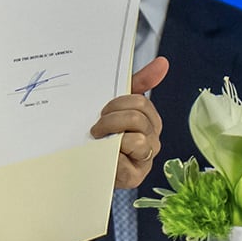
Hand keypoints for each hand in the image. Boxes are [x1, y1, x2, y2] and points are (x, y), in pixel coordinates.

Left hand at [92, 56, 169, 190]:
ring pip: (135, 138)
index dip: (117, 104)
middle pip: (137, 118)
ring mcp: (145, 160)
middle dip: (111, 120)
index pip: (141, 103)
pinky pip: (125, 161)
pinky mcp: (134, 178)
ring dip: (110, 137)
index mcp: (150, 122)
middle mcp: (152, 140)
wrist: (79, 169)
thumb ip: (137, 83)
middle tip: (95, 129)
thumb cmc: (99, 135)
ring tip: (97, 142)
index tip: (101, 111)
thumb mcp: (113, 107)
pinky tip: (101, 157)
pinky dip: (110, 157)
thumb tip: (163, 62)